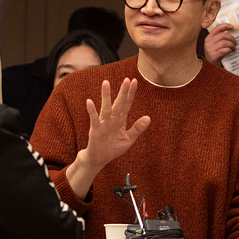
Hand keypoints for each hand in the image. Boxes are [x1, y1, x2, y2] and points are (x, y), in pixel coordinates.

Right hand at [66, 79, 149, 198]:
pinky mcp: (95, 130)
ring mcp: (103, 123)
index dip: (130, 93)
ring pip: (105, 107)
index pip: (127, 104)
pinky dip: (92, 111)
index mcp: (120, 120)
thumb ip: (137, 129)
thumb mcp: (128, 139)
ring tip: (106, 83)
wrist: (100, 159)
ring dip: (106, 96)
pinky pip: (94, 119)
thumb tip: (148, 117)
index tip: (134, 81)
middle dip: (122, 92)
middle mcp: (112, 119)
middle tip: (126, 80)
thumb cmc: (113, 148)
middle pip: (118, 103)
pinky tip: (89, 102)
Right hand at [203, 23, 236, 64]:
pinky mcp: (213, 56)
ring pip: (224, 42)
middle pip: (223, 35)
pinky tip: (231, 51)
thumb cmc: (215, 54)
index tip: (232, 27)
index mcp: (209, 38)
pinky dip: (229, 50)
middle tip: (236, 42)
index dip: (225, 25)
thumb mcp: (215, 45)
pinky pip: (224, 50)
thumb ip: (219, 38)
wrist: (210, 66)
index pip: (217, 28)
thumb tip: (229, 31)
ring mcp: (210, 49)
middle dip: (231, 38)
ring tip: (234, 48)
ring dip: (232, 45)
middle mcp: (208, 42)